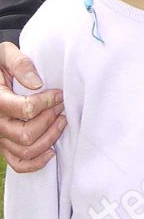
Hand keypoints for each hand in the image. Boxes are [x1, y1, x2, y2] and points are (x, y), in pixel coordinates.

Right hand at [0, 42, 64, 172]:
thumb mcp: (4, 54)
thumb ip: (20, 63)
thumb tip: (37, 84)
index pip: (26, 109)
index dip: (48, 102)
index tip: (59, 94)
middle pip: (27, 134)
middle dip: (50, 120)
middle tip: (62, 107)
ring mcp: (0, 137)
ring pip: (26, 150)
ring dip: (49, 138)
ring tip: (62, 121)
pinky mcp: (4, 145)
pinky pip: (18, 163)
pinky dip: (36, 163)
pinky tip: (51, 151)